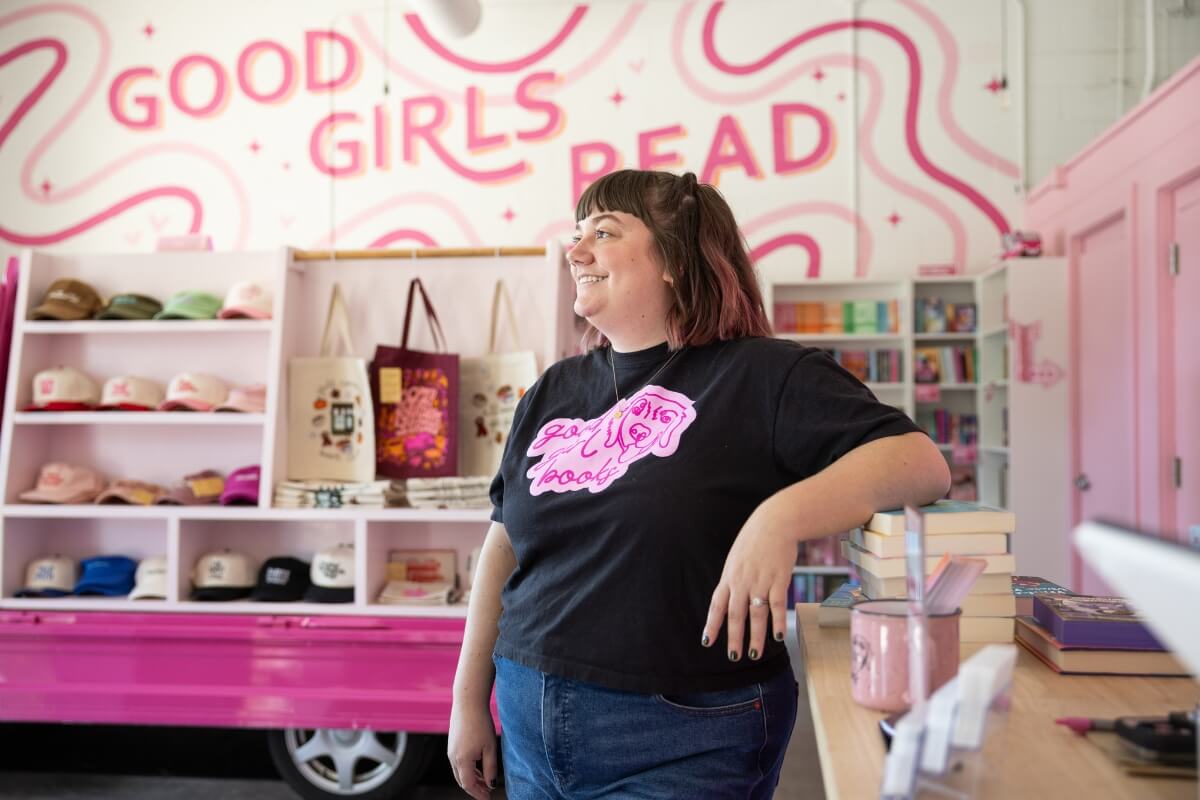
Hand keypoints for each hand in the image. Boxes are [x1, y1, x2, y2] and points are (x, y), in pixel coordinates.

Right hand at [447, 698, 498, 798]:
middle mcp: (453, 757)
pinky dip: (467, 769)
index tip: (488, 798)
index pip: (469, 785)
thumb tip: (491, 785)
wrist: (468, 702)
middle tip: (487, 793)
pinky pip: (458, 763)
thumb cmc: (481, 723)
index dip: (478, 794)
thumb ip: (490, 768)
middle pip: (462, 781)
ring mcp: (451, 751)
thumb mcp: (490, 747)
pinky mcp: (452, 744)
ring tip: (485, 782)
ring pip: (459, 772)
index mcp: (462, 760)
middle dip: (474, 789)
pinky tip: (478, 768)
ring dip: (471, 779)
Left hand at [702, 510, 796, 661]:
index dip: (712, 624)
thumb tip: (730, 599)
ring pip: (756, 614)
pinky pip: (777, 605)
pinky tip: (778, 636)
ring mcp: (760, 581)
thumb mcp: (736, 559)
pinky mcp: (779, 579)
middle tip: (733, 656)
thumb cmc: (755, 540)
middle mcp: (742, 582)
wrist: (775, 522)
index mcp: (729, 577)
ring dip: (755, 636)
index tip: (707, 641)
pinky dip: (777, 622)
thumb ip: (733, 579)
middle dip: (734, 637)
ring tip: (754, 654)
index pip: (717, 605)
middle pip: (736, 614)